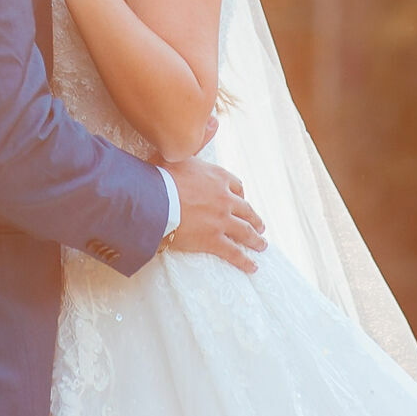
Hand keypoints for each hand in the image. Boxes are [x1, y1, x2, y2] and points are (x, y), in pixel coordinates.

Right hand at [160, 157, 266, 273]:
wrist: (154, 199)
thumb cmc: (160, 177)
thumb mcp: (176, 157)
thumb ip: (185, 156)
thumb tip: (178, 148)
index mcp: (217, 177)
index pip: (236, 186)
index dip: (240, 195)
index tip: (241, 201)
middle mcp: (225, 198)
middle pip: (246, 209)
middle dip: (254, 219)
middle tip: (260, 226)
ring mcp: (221, 220)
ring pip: (245, 231)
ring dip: (255, 239)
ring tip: (262, 245)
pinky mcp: (213, 239)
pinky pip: (234, 252)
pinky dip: (245, 261)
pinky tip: (252, 267)